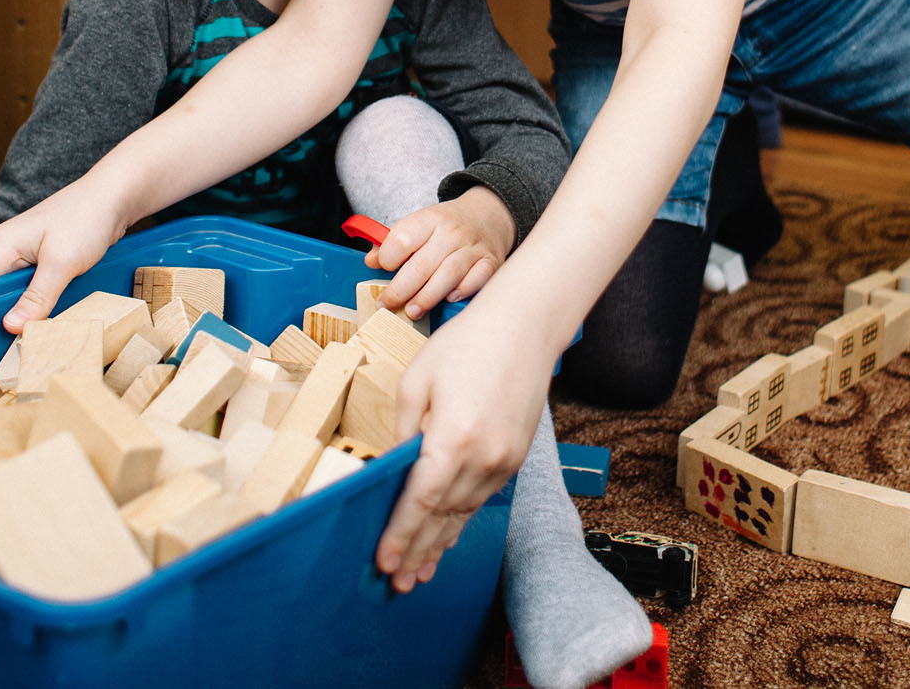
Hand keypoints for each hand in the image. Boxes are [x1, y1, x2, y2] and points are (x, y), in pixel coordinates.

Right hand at [0, 178, 126, 332]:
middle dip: (12, 317)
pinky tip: (56, 312)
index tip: (0, 343)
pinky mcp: (43, 261)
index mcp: (0, 247)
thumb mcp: (62, 263)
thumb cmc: (86, 218)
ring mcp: (25, 256)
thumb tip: (10, 327)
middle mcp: (7, 251)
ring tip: (45, 328)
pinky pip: (35, 289)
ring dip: (31, 310)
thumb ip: (37, 297)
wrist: (114, 197)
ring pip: (18, 295)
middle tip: (29, 339)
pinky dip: (44, 301)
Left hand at [363, 188, 513, 318]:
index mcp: (430, 219)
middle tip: (387, 305)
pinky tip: (448, 299)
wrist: (488, 216)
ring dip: (426, 298)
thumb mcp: (419, 224)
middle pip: (422, 265)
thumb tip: (371, 261)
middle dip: (400, 290)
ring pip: (448, 276)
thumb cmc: (446, 226)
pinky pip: (476, 281)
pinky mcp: (490, 262)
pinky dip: (462, 292)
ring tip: (412, 312)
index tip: (383, 268)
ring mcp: (473, 248)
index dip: (388, 258)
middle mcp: (452, 232)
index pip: (402, 239)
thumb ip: (393, 242)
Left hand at [378, 301, 553, 590]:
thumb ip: (404, 430)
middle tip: (397, 583)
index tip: (383, 561)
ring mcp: (504, 460)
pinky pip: (482, 497)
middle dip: (418, 552)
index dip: (400, 535)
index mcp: (453, 438)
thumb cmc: (467, 344)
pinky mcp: (515, 457)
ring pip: (464, 513)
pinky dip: (461, 519)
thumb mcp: (417, 381)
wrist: (526, 327)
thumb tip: (396, 466)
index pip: (420, 502)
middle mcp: (483, 458)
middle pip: (443, 517)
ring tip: (419, 571)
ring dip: (440, 542)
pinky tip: (448, 534)